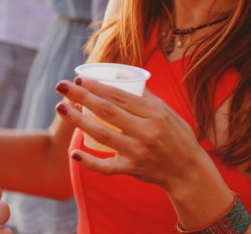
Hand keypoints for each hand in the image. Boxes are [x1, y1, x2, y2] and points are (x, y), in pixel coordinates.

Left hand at [54, 78, 217, 195]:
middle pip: (107, 111)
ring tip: (60, 107)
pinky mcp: (133, 170)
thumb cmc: (177, 136)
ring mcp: (138, 152)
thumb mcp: (167, 111)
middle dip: (81, 96)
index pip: (120, 96)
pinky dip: (89, 161)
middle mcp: (146, 132)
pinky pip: (107, 167)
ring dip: (78, 121)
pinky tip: (73, 152)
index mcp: (155, 113)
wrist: (189, 172)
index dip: (97, 86)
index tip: (79, 78)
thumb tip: (121, 77)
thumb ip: (145, 96)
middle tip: (61, 86)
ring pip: (102, 134)